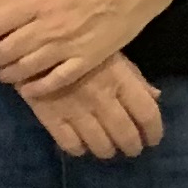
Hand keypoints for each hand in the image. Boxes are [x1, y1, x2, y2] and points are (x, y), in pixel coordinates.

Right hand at [26, 54, 165, 158]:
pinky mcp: (51, 116)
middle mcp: (101, 98)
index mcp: (120, 79)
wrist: (32, 37)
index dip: (154, 131)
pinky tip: (82, 144)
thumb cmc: (79, 40)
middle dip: (132, 146)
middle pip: (126, 135)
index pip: (147, 114)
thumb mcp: (112, 52)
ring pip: (100, 145)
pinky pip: (70, 145)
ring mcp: (76, 110)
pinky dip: (80, 149)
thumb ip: (134, 77)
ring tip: (108, 148)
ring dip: (108, 150)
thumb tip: (154, 97)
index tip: (152, 138)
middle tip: (132, 148)